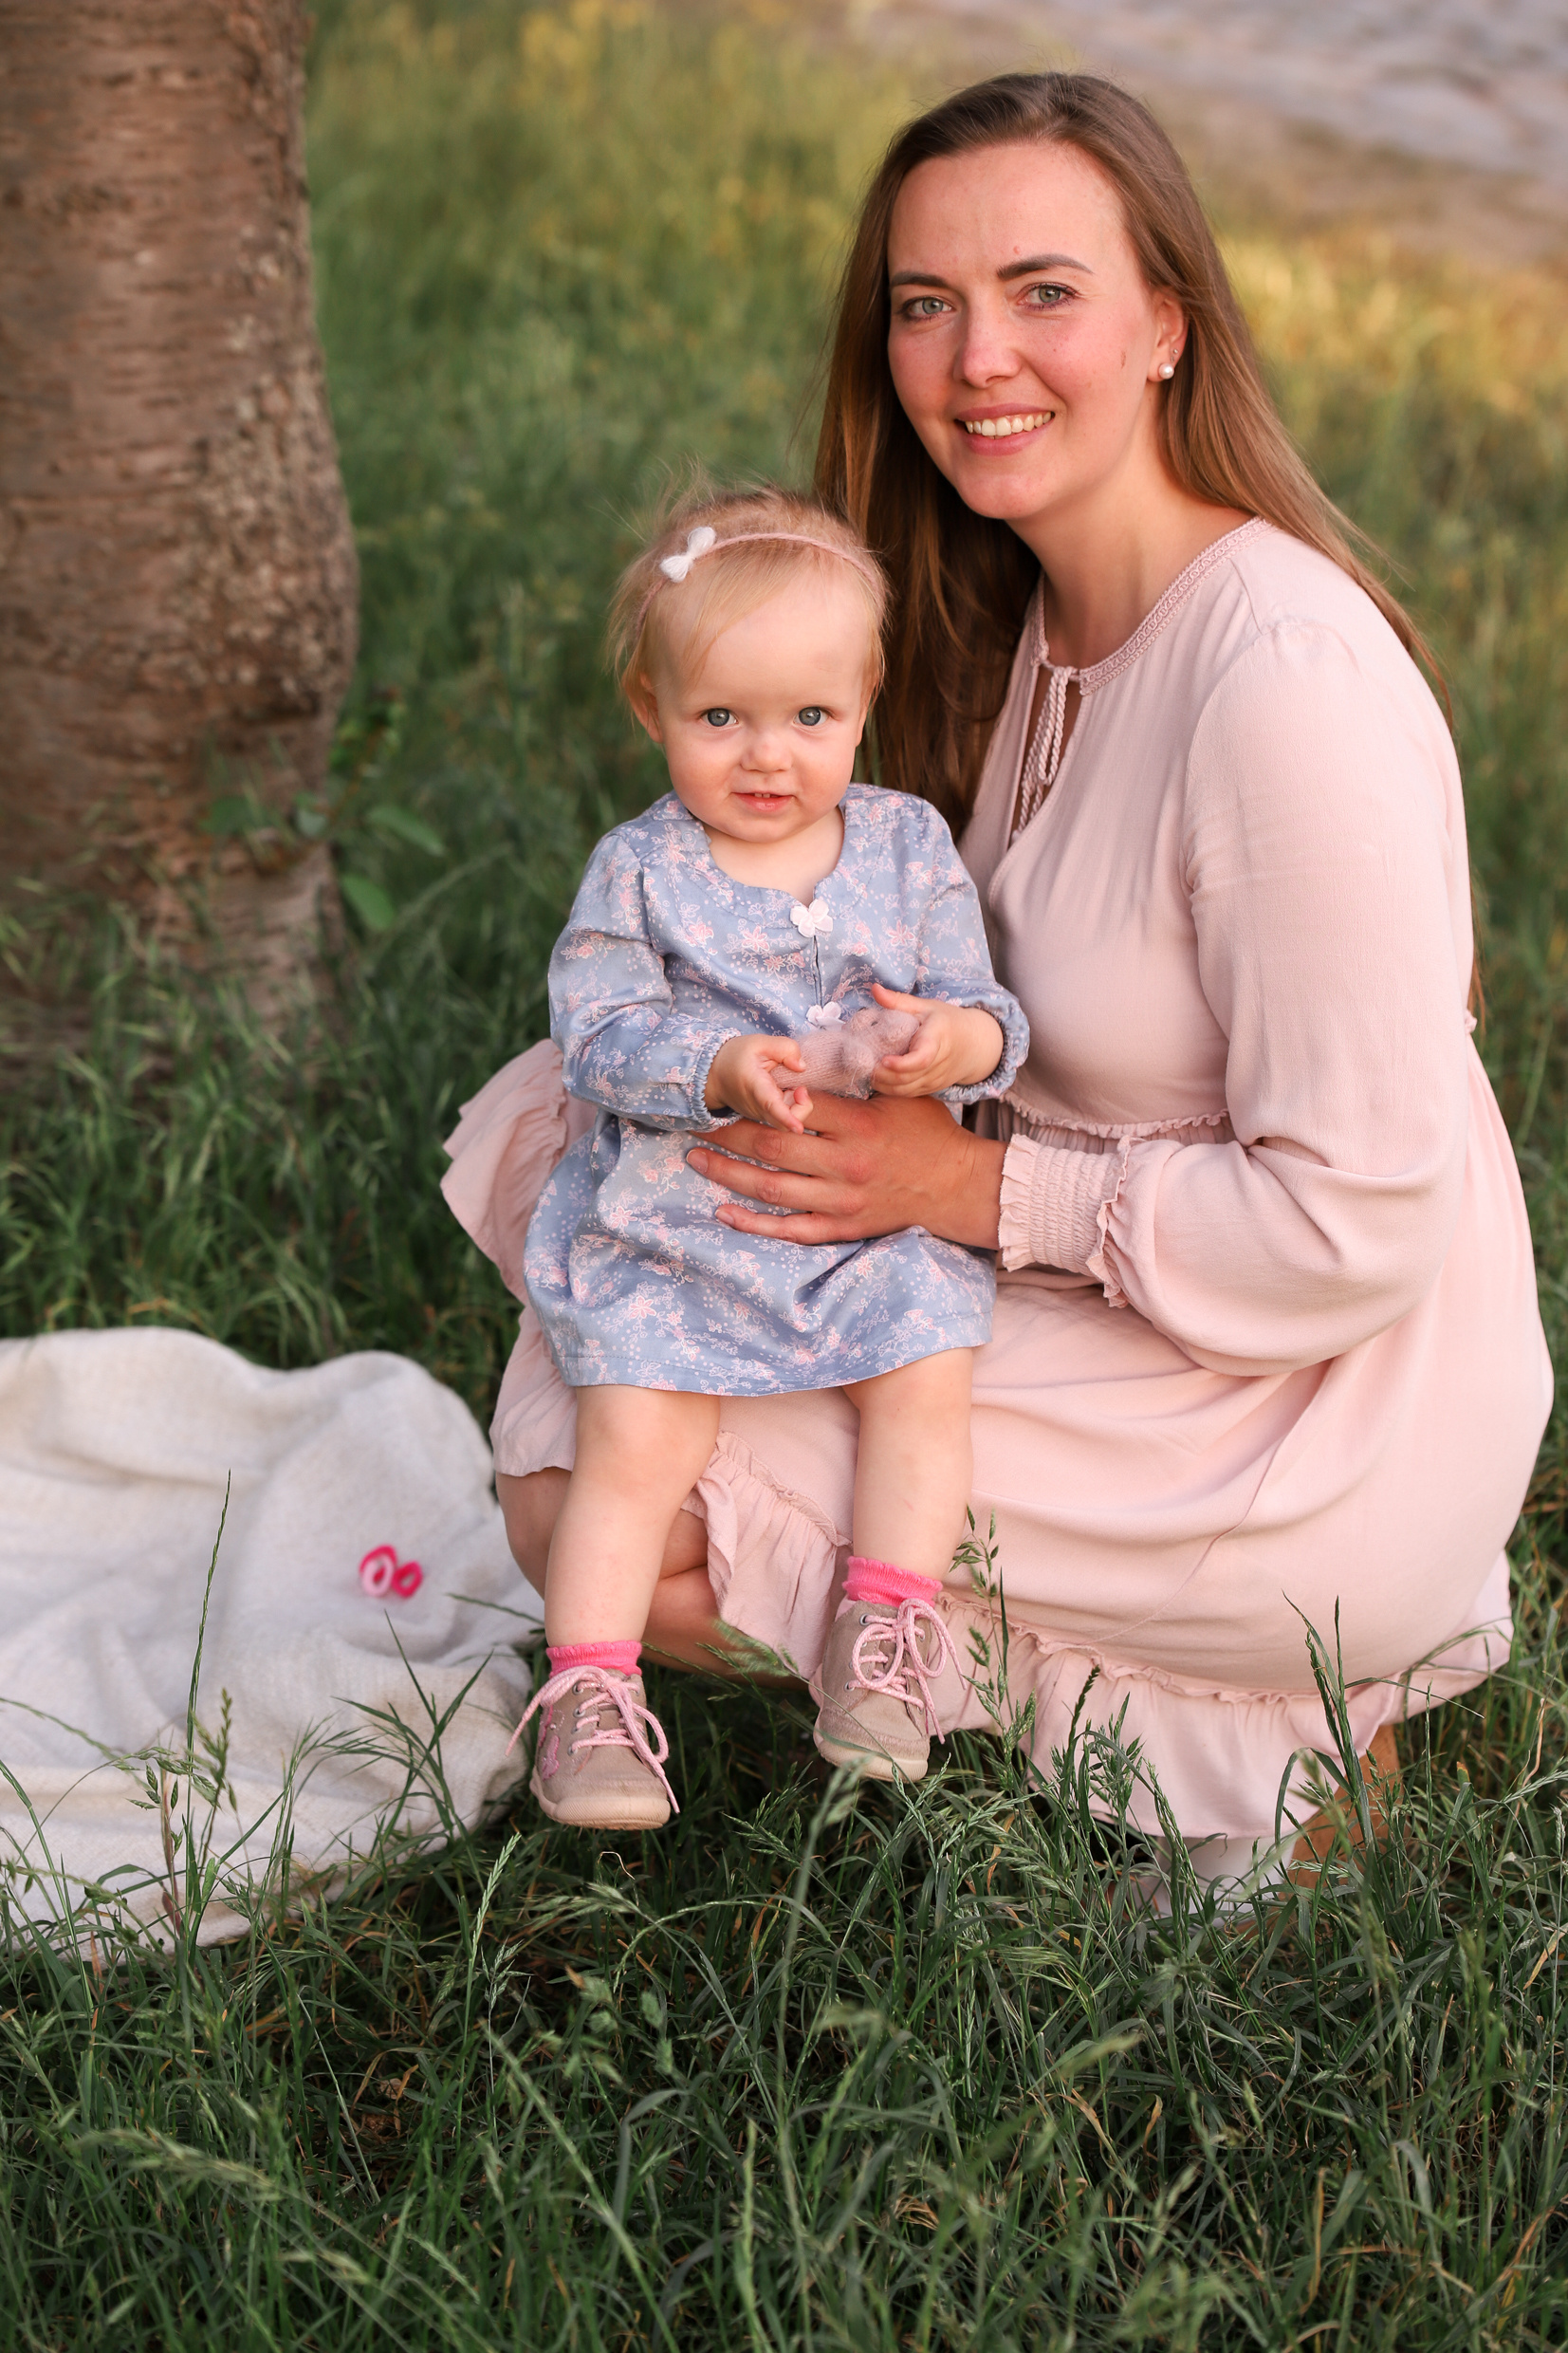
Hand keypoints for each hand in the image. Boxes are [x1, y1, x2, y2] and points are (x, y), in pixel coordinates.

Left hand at [686, 1089, 1004, 1248]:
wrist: (957, 1186)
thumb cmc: (928, 1133)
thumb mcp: (900, 1095)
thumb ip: (858, 1081)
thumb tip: (814, 1063)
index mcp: (858, 1125)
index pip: (793, 1107)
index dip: (756, 1097)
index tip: (730, 1091)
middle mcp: (844, 1164)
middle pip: (769, 1146)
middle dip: (725, 1134)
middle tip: (695, 1125)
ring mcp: (840, 1201)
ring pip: (770, 1189)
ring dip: (726, 1174)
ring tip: (695, 1159)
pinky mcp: (842, 1227)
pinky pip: (789, 1230)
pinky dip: (753, 1223)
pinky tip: (723, 1211)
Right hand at [705, 1033, 813, 1133]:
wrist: (714, 1075)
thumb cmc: (736, 1057)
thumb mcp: (759, 1043)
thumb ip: (784, 1048)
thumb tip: (802, 1067)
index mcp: (755, 1086)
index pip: (771, 1106)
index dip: (787, 1117)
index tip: (798, 1128)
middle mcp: (757, 1107)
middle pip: (784, 1122)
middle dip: (802, 1109)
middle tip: (801, 1088)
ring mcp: (760, 1115)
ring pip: (786, 1120)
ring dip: (797, 1104)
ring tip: (792, 1085)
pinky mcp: (764, 1117)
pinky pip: (783, 1116)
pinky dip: (791, 1104)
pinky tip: (785, 1089)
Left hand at [865, 982, 1004, 1097]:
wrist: (973, 1044)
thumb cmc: (946, 1021)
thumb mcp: (925, 1006)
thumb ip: (899, 1001)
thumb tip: (874, 989)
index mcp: (937, 1038)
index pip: (921, 1058)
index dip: (901, 1064)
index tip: (883, 1060)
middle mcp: (938, 1063)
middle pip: (908, 1078)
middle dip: (883, 1076)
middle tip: (865, 1064)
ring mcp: (935, 1079)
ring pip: (906, 1090)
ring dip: (884, 1084)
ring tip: (868, 1071)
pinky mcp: (931, 1089)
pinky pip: (908, 1094)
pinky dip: (890, 1089)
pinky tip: (878, 1078)